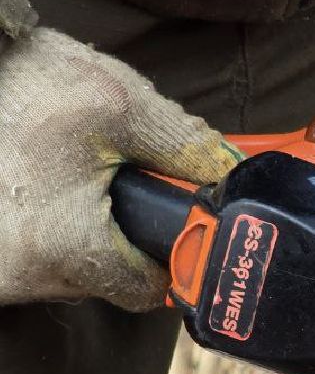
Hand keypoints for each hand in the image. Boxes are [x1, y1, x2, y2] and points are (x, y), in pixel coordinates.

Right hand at [0, 28, 239, 311]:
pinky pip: (33, 253)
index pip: (146, 290)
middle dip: (124, 236)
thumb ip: (188, 147)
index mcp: (62, 248)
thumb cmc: (27, 83)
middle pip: (106, 278)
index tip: (176, 225)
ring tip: (74, 179)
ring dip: (83, 231)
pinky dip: (47, 225)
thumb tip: (234, 176)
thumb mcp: (122, 104)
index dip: (170, 254)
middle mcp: (20, 274)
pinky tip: (45, 186)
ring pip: (67, 268)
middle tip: (120, 187)